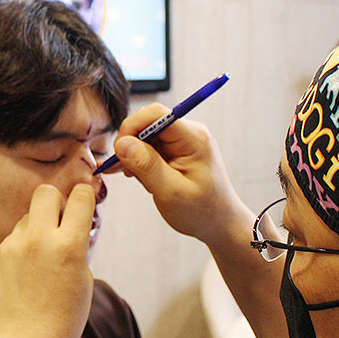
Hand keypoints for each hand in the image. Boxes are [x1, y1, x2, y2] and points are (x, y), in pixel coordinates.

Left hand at [0, 183, 94, 337]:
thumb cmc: (64, 316)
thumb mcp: (85, 278)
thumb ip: (78, 245)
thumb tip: (73, 226)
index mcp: (69, 244)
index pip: (80, 195)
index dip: (85, 196)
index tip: (85, 203)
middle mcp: (40, 238)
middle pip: (46, 192)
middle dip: (57, 200)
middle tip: (61, 221)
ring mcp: (16, 245)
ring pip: (29, 215)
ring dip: (39, 224)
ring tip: (44, 254)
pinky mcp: (0, 253)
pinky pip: (16, 235)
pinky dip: (25, 243)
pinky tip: (29, 268)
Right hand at [110, 103, 248, 244]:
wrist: (219, 223)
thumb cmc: (201, 211)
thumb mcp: (171, 192)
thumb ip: (147, 166)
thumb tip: (122, 143)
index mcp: (193, 138)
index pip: (155, 114)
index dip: (132, 127)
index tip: (119, 151)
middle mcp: (189, 133)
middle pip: (147, 124)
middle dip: (132, 146)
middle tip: (128, 173)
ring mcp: (183, 141)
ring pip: (146, 137)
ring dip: (137, 158)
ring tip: (146, 182)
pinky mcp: (177, 151)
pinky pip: (151, 148)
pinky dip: (143, 163)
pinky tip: (148, 180)